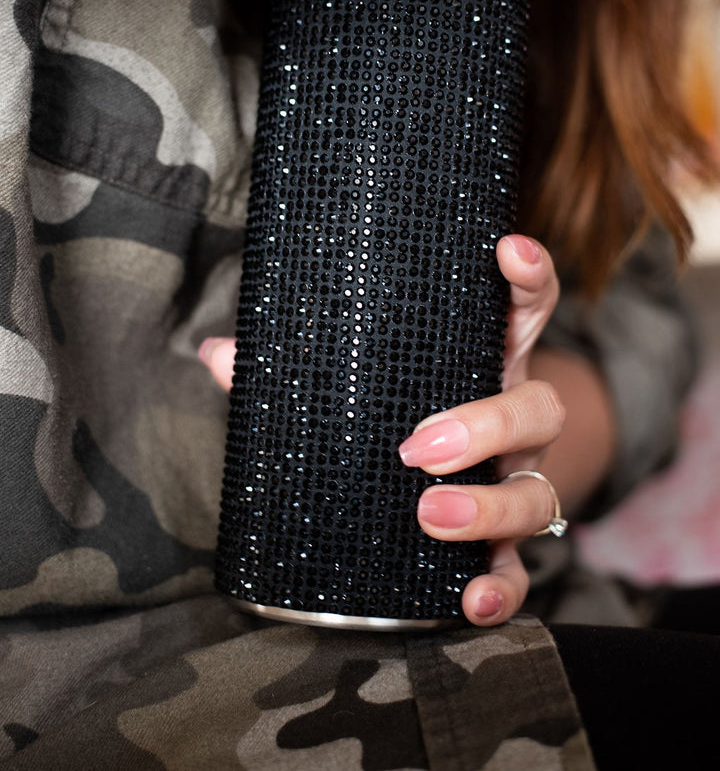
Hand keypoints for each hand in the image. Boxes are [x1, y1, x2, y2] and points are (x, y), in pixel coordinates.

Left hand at [199, 233, 563, 627]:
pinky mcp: (504, 543)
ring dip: (489, 507)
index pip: (523, 308)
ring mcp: (514, 482)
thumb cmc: (391, 412)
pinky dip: (502, 589)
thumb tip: (218, 352)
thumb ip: (290, 368)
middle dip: (487, 424)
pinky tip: (471, 601)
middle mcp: (510, 418)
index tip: (505, 250)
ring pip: (535, 491)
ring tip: (430, 515)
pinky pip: (520, 569)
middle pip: (536, 407)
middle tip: (419, 447)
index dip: (526, 275)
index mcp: (480, 362)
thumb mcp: (354, 383)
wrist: (432, 477)